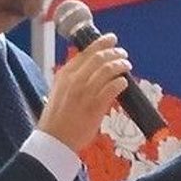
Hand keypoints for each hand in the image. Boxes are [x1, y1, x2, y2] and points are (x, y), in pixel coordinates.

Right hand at [36, 34, 132, 153]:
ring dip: (120, 65)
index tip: (111, 39)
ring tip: (126, 66)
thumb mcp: (59, 92)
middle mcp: (75, 80)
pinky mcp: (95, 106)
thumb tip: (89, 73)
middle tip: (122, 53)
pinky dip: (121, 82)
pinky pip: (112, 88)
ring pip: (108, 70)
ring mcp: (85, 92)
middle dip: (114, 52)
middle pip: (99, 57)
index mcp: (64, 74)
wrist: (54, 140)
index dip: (101, 43)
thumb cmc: (56, 120)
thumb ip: (72, 80)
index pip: (86, 52)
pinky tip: (124, 83)